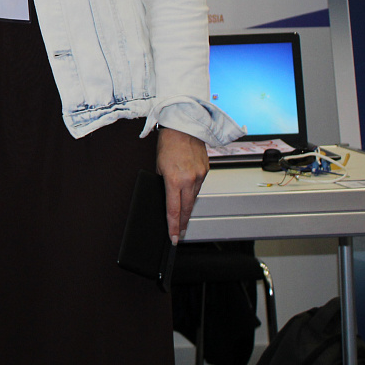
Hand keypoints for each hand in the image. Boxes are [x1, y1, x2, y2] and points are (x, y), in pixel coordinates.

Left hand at [156, 127, 208, 242]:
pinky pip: (198, 187)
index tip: (173, 237)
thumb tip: (166, 196)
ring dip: (188, 207)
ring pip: (194, 198)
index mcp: (174, 179)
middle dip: (182, 223)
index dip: (173, 226)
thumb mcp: (159, 165)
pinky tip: (188, 195)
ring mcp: (200, 176)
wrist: (184, 127)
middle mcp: (189, 179)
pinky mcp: (206, 171)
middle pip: (187, 209)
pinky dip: (193, 192)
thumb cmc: (168, 143)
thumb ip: (164, 182)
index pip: (174, 209)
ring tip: (183, 218)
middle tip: (179, 233)